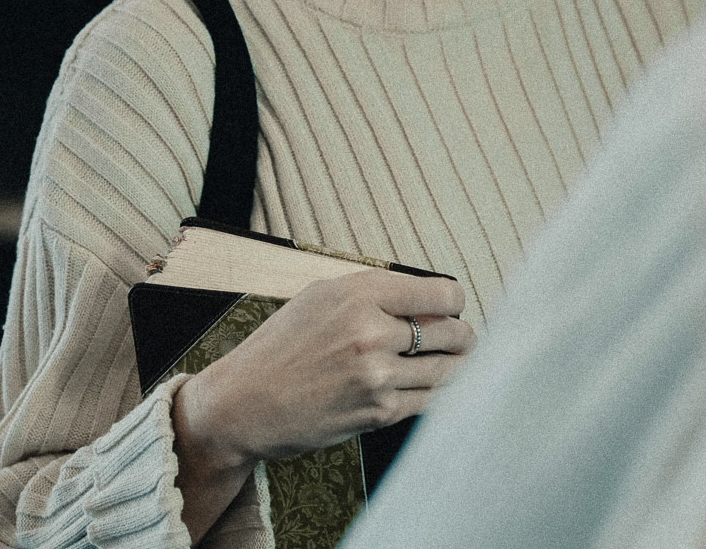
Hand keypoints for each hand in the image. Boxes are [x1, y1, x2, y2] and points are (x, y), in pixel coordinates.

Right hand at [174, 269, 471, 483]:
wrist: (241, 404)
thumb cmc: (280, 347)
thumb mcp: (321, 298)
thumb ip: (374, 293)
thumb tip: (427, 297)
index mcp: (359, 293)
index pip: (441, 293)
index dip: (455, 302)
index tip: (455, 309)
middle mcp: (371, 330)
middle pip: (451, 332)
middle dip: (462, 337)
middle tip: (465, 339)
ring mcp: (376, 374)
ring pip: (446, 370)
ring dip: (457, 367)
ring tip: (456, 363)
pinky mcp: (377, 412)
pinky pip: (429, 401)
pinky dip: (439, 395)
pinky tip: (437, 388)